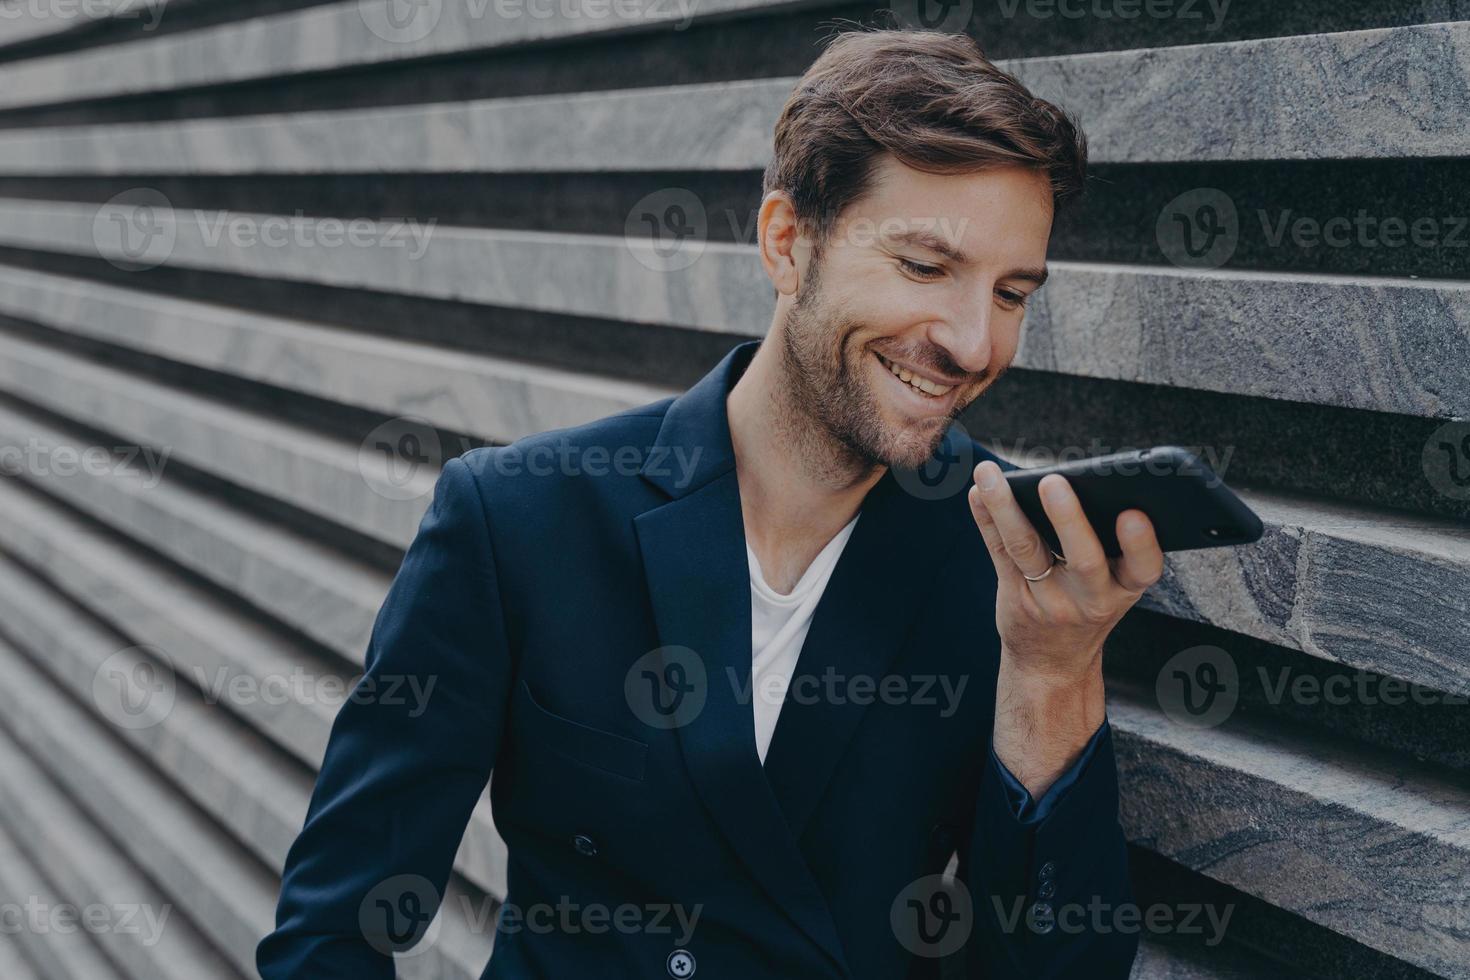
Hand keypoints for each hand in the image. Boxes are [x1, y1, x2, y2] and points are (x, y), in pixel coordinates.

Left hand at [968, 459, 1163, 795]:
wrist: (1053, 662)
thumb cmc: (1091, 604)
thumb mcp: (1116, 586)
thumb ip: (1112, 545)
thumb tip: (1087, 478)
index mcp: (1126, 588)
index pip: (1143, 568)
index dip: (1140, 543)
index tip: (1133, 513)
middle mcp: (1090, 598)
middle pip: (1082, 559)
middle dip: (1068, 519)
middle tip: (1053, 482)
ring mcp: (1048, 599)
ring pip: (1026, 549)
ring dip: (1006, 508)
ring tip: (990, 474)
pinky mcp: (1014, 594)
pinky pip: (998, 551)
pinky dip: (985, 518)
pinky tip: (976, 492)